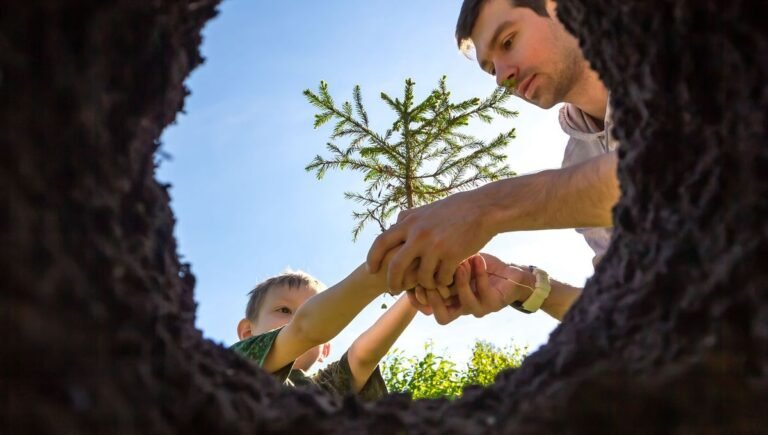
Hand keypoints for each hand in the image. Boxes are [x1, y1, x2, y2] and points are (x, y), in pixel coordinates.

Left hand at [367, 190, 495, 290]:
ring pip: (421, 277)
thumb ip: (410, 217)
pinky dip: (442, 282)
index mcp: (410, 223)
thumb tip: (395, 222)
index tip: (371, 269)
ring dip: (424, 284)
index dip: (373, 258)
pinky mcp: (452, 256)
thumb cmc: (455, 209)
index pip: (381, 242)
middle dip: (392, 282)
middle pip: (395, 267)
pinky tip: (445, 280)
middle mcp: (419, 235)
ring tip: (428, 283)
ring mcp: (435, 247)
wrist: (483, 209)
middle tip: (393, 289)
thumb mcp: (427, 209)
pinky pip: (441, 279)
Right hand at [407, 253, 532, 324]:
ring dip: (461, 282)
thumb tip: (407, 251)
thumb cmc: (475, 266)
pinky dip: (479, 274)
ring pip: (464, 305)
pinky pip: (483, 292)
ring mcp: (477, 308)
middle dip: (437, 298)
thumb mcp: (451, 260)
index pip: (425, 308)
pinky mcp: (494, 303)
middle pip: (441, 316)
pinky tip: (477, 259)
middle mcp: (460, 308)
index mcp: (446, 301)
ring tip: (461, 263)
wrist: (507, 273)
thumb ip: (432, 260)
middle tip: (433, 274)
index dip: (418, 297)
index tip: (418, 275)